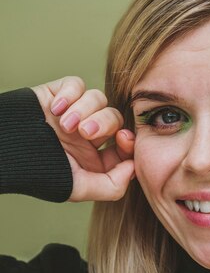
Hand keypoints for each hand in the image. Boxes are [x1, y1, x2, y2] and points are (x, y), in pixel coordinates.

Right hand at [31, 76, 134, 201]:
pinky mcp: (58, 95)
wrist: (4, 151)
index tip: (122, 140)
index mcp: (94, 157)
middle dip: (104, 123)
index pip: (124, 144)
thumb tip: (133, 168)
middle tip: (85, 133)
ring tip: (65, 124)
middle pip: (114, 118)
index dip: (129, 140)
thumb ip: (112, 186)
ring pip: (98, 98)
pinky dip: (70, 94)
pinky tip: (56, 109)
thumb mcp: (78, 188)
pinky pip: (76, 84)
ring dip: (84, 109)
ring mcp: (73, 113)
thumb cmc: (38, 172)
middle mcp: (86, 135)